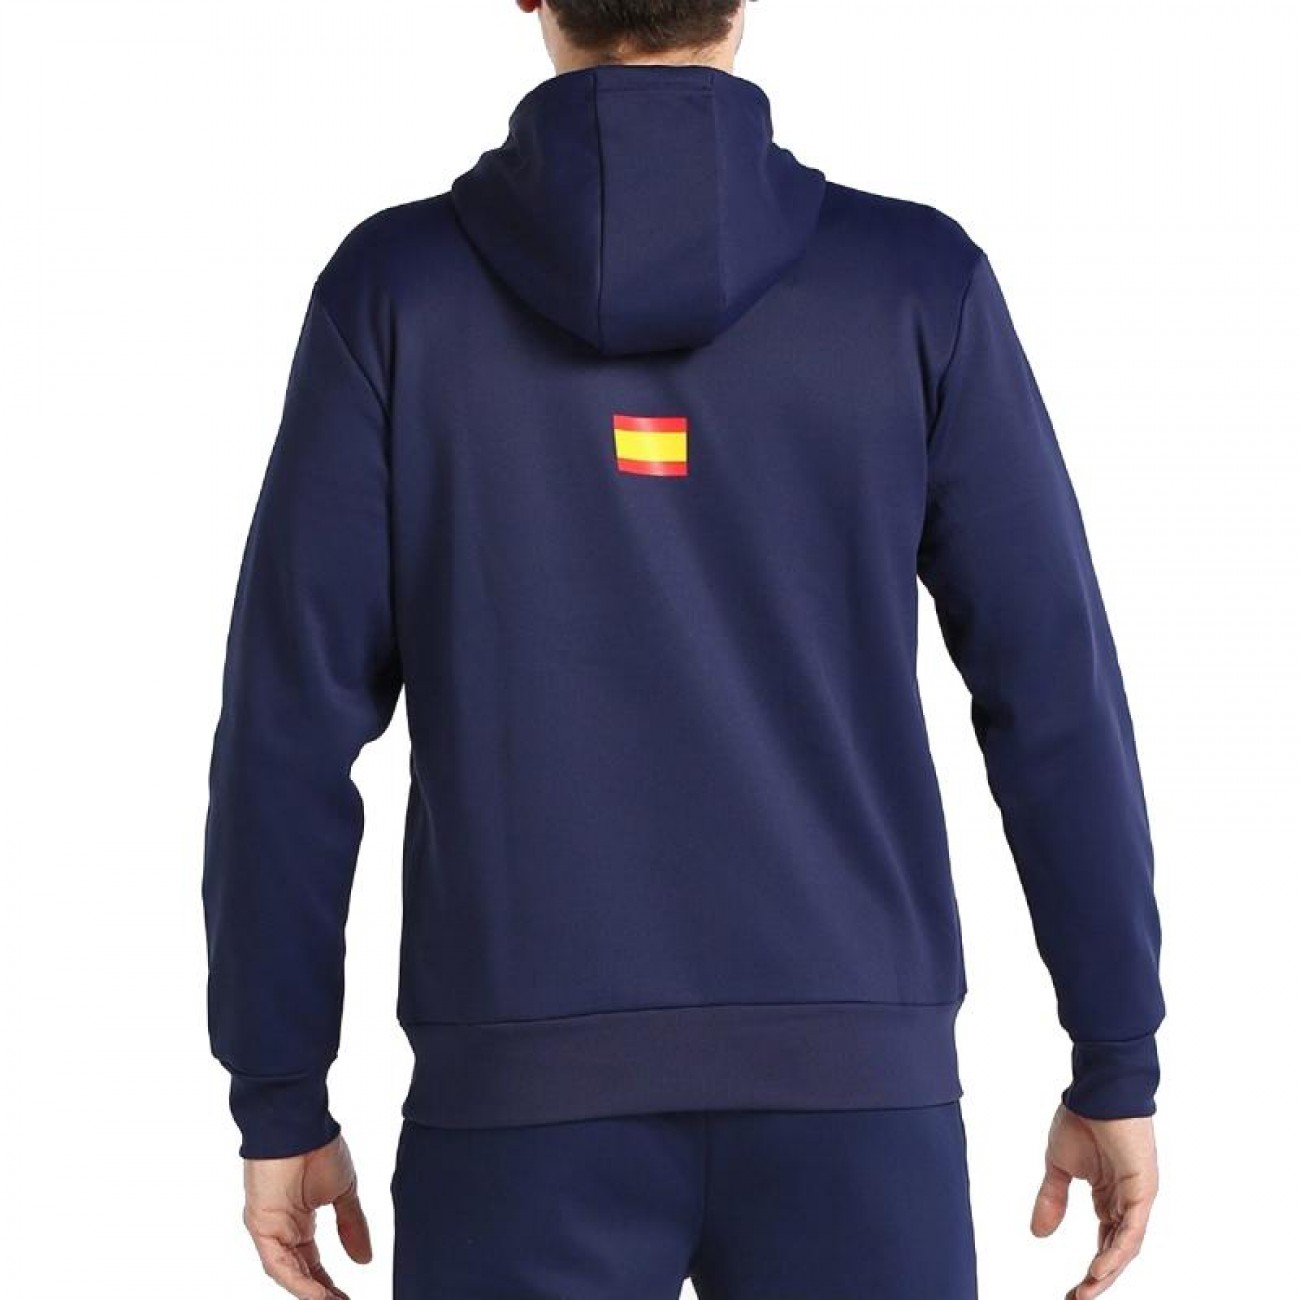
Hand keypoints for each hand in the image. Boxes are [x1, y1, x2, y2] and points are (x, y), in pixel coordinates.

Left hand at [242, 1131, 373, 1299]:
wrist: (301, 1125)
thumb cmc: (320, 1148)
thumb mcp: (344, 1192)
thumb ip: (352, 1226)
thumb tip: (364, 1259)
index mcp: (299, 1221)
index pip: (313, 1264)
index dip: (328, 1285)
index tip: (346, 1298)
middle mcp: (282, 1230)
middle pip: (300, 1274)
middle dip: (321, 1294)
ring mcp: (270, 1230)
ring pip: (289, 1273)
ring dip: (311, 1293)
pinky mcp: (260, 1227)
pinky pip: (278, 1264)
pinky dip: (298, 1282)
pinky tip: (318, 1295)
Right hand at [1030, 1103, 1157, 1298]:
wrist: (1096, 1091)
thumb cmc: (1081, 1119)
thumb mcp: (1058, 1166)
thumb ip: (1052, 1199)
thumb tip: (1038, 1235)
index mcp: (1108, 1196)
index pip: (1105, 1243)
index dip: (1091, 1270)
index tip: (1072, 1293)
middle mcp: (1125, 1202)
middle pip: (1115, 1252)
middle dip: (1098, 1280)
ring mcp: (1136, 1198)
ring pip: (1125, 1248)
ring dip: (1106, 1273)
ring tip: (1086, 1293)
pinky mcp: (1143, 1191)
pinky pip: (1132, 1230)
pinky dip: (1117, 1252)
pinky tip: (1100, 1270)